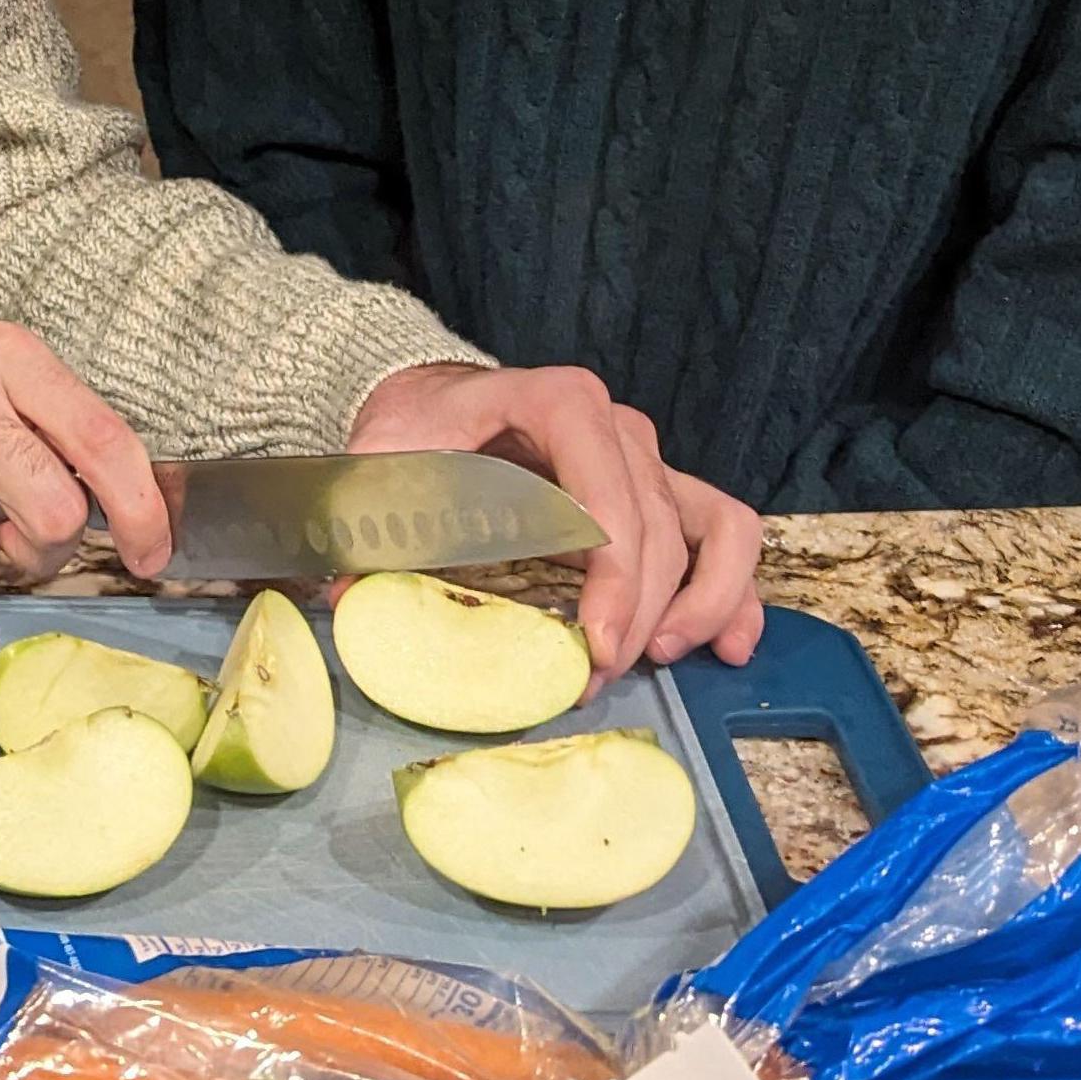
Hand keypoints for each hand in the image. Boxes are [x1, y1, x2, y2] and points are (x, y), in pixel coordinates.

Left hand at [347, 362, 763, 681]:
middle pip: (655, 528)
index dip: (613, 574)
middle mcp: (615, 426)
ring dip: (696, 603)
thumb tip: (348, 592)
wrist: (433, 401)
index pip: (607, 492)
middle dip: (636, 615)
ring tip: (656, 657)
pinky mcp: (657, 489)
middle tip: (591, 678)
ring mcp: (644, 457)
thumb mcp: (383, 459)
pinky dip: (732, 587)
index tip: (591, 646)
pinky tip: (728, 642)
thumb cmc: (415, 429)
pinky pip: (724, 531)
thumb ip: (370, 516)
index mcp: (555, 403)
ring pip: (705, 531)